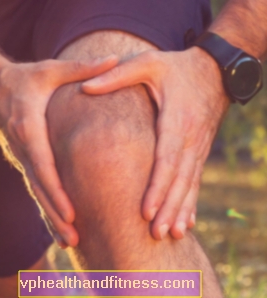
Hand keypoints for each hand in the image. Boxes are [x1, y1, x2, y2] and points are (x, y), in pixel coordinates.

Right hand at [0, 56, 118, 247]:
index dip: (56, 190)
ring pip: (36, 192)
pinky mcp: (22, 160)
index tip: (71, 212)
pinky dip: (46, 207)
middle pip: (39, 187)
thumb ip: (82, 68)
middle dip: (55, 213)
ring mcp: (20, 156)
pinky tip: (59, 226)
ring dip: (51, 217)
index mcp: (29, 127)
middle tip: (74, 239)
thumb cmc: (23, 78)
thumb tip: (116, 58)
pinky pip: (35, 187)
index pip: (42, 164)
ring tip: (70, 242)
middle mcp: (22, 147)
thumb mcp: (51, 69)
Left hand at [82, 47, 229, 239]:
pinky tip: (185, 223)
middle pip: (180, 179)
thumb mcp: (146, 63)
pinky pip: (195, 180)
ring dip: (181, 210)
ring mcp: (199, 146)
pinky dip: (191, 202)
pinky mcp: (200, 151)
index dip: (157, 186)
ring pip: (190, 184)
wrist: (215, 69)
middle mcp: (191, 138)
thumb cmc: (175, 66)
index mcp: (176, 119)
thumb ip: (116, 75)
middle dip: (168, 207)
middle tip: (155, 232)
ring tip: (171, 235)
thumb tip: (84, 87)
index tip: (146, 209)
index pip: (166, 159)